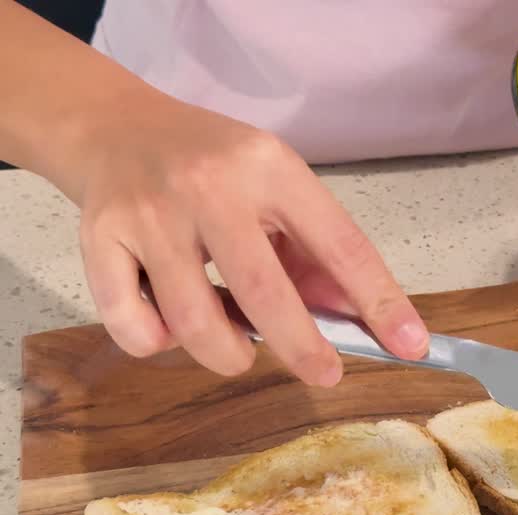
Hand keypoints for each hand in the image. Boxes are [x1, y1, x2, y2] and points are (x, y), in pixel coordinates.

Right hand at [70, 89, 427, 385]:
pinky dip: (158, 344)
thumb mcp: (277, 189)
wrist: (116, 128)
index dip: (380, 301)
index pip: (341, 244)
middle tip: (325, 374)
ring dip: (227, 354)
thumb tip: (364, 323)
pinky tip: (170, 326)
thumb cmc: (215, 170)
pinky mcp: (98, 238)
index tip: (409, 344)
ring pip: (194, 323)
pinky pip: (134, 328)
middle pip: (263, 293)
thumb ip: (317, 253)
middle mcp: (209, 187)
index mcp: (271, 169)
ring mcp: (148, 213)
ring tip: (237, 344)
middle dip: (302, 348)